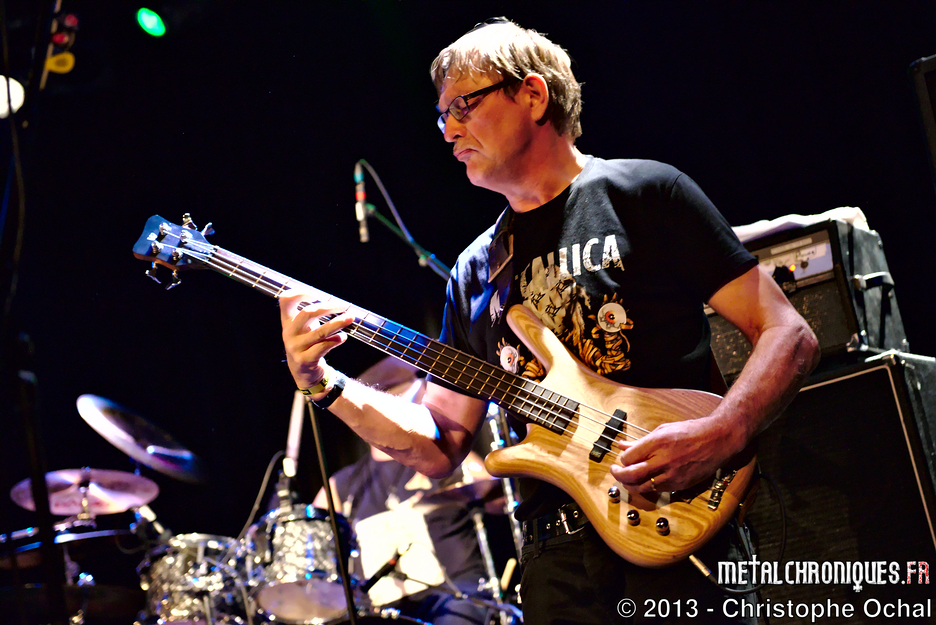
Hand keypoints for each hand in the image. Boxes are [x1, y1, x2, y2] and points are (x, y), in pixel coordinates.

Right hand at [278, 290, 353, 388]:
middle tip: (344, 306)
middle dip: (328, 307)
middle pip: (307, 313)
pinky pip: (323, 347)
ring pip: (319, 332)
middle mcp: (289, 333)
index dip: (300, 293)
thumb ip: (313, 315)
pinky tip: (343, 337)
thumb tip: (334, 300)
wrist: (305, 374)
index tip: (317, 293)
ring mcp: (296, 347)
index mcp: (287, 322)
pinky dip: (336, 340)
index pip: (286, 301)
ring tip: (350, 318)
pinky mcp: (305, 360)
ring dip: (337, 323)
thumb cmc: (308, 345)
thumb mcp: (304, 329)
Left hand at [609, 415, 741, 493]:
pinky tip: (645, 481)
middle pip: (631, 475)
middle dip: (618, 475)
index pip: (628, 458)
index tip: (621, 458)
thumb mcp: (662, 430)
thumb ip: (641, 441)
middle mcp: (663, 460)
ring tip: (627, 480)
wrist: (717, 440)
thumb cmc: (690, 431)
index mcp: (657, 443)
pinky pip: (658, 490)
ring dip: (630, 485)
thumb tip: (622, 445)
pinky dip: (647, 487)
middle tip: (615, 472)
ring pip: (643, 487)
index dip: (622, 460)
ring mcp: (672, 474)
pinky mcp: (680, 484)